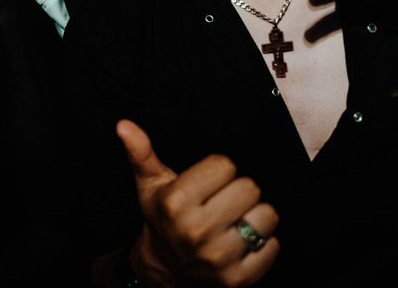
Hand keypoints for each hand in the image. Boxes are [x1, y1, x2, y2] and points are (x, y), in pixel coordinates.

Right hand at [117, 120, 278, 286]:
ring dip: (254, 216)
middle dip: (237, 191)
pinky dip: (263, 242)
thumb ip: (142, 152)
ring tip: (233, 221)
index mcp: (175, 203)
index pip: (225, 165)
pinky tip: (241, 242)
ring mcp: (218, 258)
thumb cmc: (162, 218)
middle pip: (249, 187)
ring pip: (266, 215)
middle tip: (221, 202)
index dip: (217, 171)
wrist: (165, 268)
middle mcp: (196, 231)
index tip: (206, 184)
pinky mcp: (238, 279)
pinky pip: (273, 246)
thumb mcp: (150, 184)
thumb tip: (124, 125)